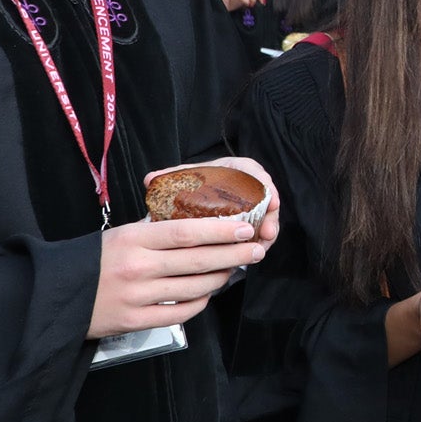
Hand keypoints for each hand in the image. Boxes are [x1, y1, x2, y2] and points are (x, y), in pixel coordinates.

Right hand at [91, 215, 267, 338]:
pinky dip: (200, 302)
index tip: (245, 228)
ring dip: (221, 278)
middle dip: (234, 254)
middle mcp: (137, 267)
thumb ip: (155, 232)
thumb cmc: (90, 261)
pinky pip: (181, 313)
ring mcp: (137, 296)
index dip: (221, 231)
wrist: (52, 295)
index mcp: (132, 239)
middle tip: (255, 249)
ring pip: (194, 287)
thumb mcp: (120, 235)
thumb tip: (199, 224)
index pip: (187, 232)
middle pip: (198, 260)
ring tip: (234, 268)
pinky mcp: (135, 321)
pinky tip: (208, 292)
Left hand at [156, 156, 282, 243]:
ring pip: (265, 217)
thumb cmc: (194, 183)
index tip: (271, 201)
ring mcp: (251, 205)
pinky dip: (258, 240)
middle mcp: (247, 186)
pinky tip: (256, 251)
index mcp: (235, 170)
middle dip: (271, 217)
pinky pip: (259, 229)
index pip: (254, 172)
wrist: (197, 192)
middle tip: (268, 232)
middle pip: (265, 199)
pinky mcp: (249, 220)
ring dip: (267, 232)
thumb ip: (171, 177)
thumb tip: (150, 180)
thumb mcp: (185, 177)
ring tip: (263, 246)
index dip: (265, 187)